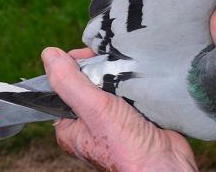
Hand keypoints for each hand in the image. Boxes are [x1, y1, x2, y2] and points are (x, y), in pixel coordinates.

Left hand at [41, 47, 197, 171]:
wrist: (166, 164)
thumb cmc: (126, 146)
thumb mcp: (93, 109)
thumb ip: (69, 83)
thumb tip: (49, 54)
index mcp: (70, 125)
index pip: (63, 83)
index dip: (74, 64)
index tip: (89, 55)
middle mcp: (88, 121)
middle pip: (87, 80)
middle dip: (99, 67)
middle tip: (111, 64)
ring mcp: (111, 117)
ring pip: (108, 82)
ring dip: (117, 72)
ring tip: (127, 69)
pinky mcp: (132, 113)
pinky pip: (127, 87)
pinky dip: (132, 79)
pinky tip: (136, 74)